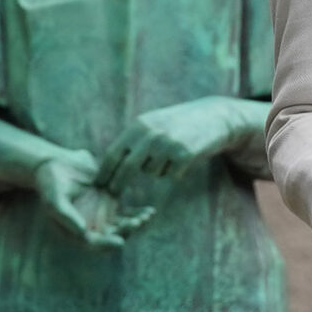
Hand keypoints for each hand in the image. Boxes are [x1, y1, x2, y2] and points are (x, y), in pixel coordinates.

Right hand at [34, 151, 148, 247]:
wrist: (56, 163)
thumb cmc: (50, 183)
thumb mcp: (53, 199)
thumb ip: (66, 216)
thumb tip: (82, 232)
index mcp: (75, 232)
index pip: (93, 244)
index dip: (107, 244)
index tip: (120, 241)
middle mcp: (91, 228)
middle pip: (112, 237)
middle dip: (126, 233)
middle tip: (137, 224)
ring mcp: (103, 217)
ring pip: (123, 226)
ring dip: (135, 224)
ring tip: (145, 217)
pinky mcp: (112, 204)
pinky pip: (128, 213)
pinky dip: (138, 213)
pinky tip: (150, 211)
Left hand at [95, 98, 247, 197]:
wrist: (212, 117)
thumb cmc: (178, 124)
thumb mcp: (152, 124)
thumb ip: (133, 140)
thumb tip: (111, 165)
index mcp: (138, 126)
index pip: (113, 153)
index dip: (104, 172)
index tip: (98, 185)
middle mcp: (151, 134)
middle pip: (127, 167)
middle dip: (118, 184)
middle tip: (113, 194)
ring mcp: (167, 144)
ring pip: (152, 173)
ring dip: (159, 170)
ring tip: (171, 155)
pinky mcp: (184, 155)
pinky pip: (171, 175)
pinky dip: (175, 172)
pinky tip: (184, 158)